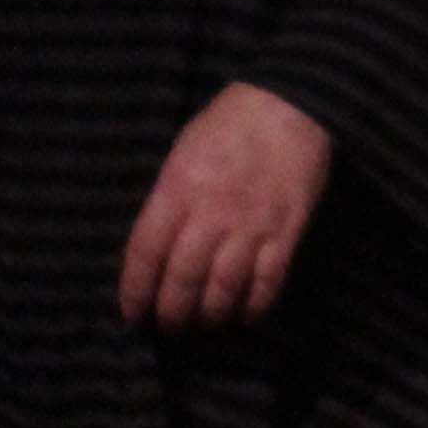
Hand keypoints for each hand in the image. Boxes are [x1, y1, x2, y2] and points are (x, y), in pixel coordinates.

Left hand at [118, 78, 332, 329]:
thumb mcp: (181, 154)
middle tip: (170, 325)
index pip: (144, 255)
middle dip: (172, 314)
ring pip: (223, 290)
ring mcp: (252, 224)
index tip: (134, 313)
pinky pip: (269, 281)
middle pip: (182, 281)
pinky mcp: (288, 230)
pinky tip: (245, 315)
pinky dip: (255, 306)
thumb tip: (157, 251)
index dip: (135, 292)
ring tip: (205, 323)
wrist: (292, 102)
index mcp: (177, 191)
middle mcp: (210, 214)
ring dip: (210, 316)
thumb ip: (168, 201)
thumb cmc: (228, 124)